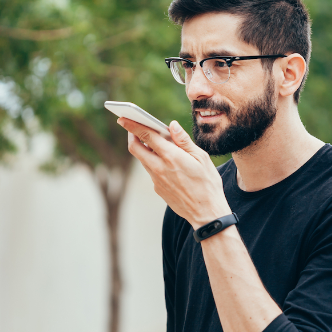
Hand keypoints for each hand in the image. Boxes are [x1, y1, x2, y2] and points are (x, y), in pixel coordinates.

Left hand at [117, 118, 231, 227]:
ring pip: (143, 159)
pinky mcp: (157, 189)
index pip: (146, 136)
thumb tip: (172, 126)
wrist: (206, 213)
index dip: (132, 125)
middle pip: (135, 148)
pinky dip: (154, 161)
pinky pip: (151, 171)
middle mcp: (159, 168)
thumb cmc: (208, 184)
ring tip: (153, 141)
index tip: (123, 118)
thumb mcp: (202, 158)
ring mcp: (156, 180)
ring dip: (144, 148)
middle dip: (131, 135)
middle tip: (134, 127)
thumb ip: (184, 141)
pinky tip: (165, 160)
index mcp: (171, 157)